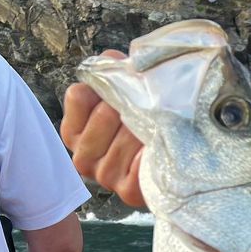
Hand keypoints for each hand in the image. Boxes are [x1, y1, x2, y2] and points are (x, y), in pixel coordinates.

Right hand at [60, 50, 146, 207]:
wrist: (176, 164)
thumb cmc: (143, 124)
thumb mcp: (124, 93)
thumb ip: (114, 72)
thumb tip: (113, 59)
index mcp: (74, 132)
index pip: (79, 95)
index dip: (106, 88)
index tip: (122, 92)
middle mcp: (82, 157)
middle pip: (105, 114)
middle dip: (132, 107)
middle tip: (149, 111)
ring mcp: (104, 176)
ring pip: (126, 135)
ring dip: (148, 127)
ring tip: (158, 128)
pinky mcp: (128, 192)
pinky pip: (140, 160)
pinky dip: (154, 149)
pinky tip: (161, 148)